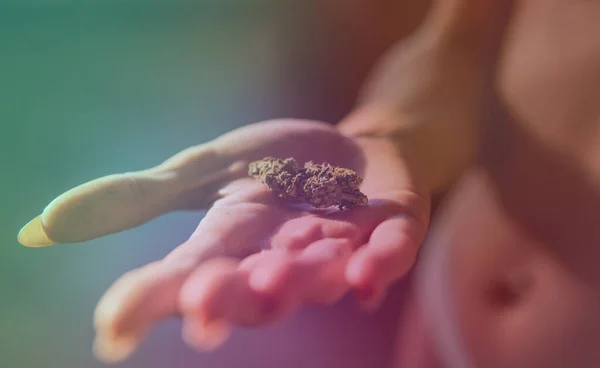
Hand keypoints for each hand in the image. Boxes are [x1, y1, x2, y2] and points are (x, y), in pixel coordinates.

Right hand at [18, 119, 428, 361]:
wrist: (354, 147)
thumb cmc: (279, 164)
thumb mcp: (205, 168)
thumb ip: (146, 195)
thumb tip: (50, 225)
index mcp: (235, 242)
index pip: (189, 276)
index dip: (156, 301)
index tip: (115, 330)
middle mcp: (283, 257)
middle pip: (252, 289)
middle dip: (229, 297)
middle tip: (202, 305)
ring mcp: (340, 249)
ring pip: (316, 278)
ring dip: (296, 283)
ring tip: (272, 282)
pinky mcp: (389, 230)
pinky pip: (387, 254)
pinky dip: (378, 265)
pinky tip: (365, 277)